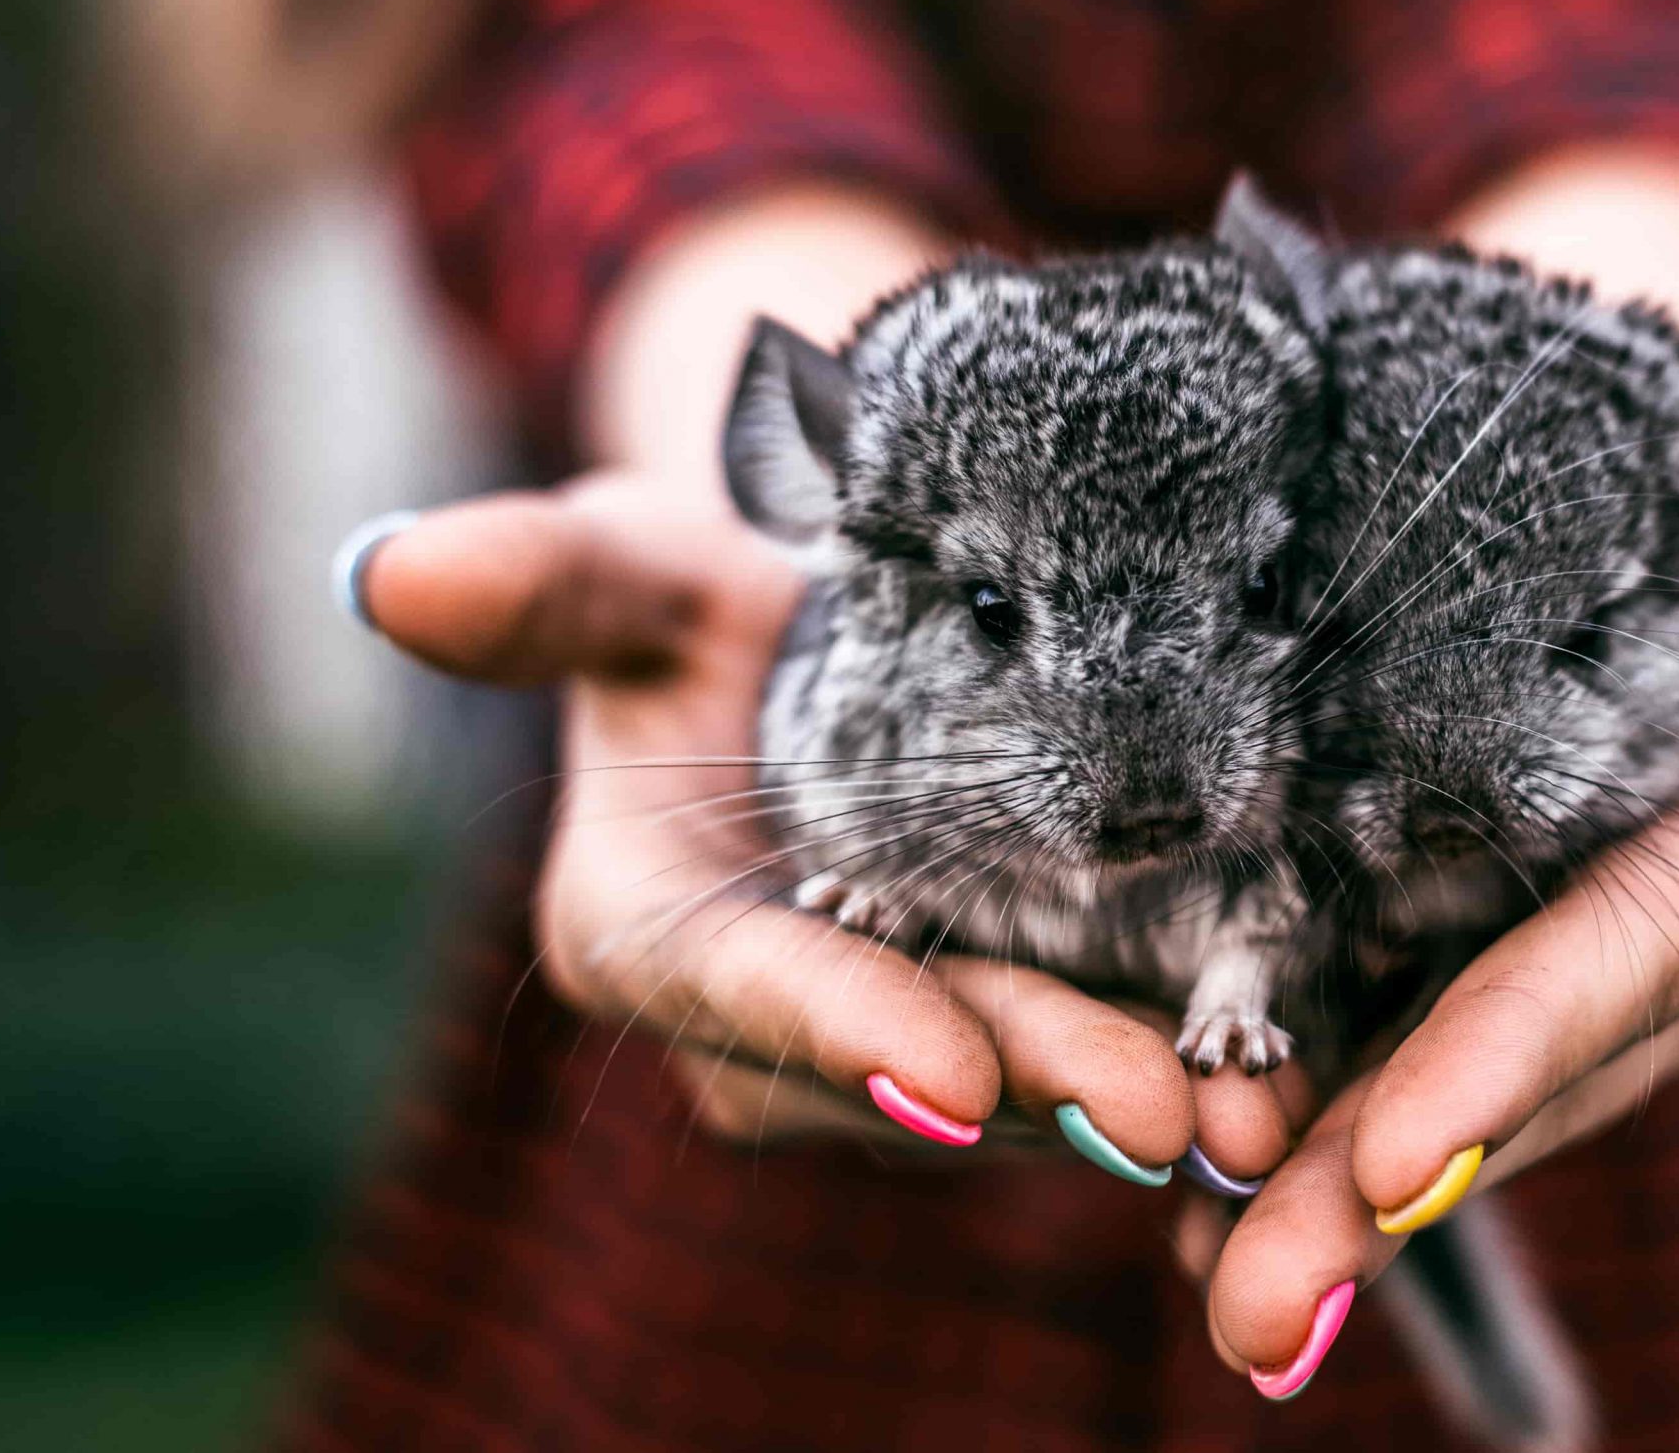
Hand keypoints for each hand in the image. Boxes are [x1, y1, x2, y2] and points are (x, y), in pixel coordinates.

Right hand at [354, 473, 1296, 1184]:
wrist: (820, 618)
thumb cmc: (702, 590)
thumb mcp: (624, 565)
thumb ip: (537, 585)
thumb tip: (388, 572)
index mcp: (652, 934)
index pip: (744, 990)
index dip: (840, 1028)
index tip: (947, 1062)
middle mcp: (776, 1020)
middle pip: (914, 1059)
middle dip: (1037, 1087)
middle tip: (1164, 1111)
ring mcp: (905, 1028)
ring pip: (1026, 1080)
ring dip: (1141, 1102)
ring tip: (1260, 1114)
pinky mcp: (1016, 1014)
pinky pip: (1100, 1055)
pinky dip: (1192, 1073)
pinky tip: (1290, 1093)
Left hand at [1196, 431, 1678, 1383]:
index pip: (1633, 963)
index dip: (1520, 1052)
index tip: (1392, 1157)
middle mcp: (1664, 939)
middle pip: (1516, 1066)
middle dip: (1383, 1187)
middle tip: (1249, 1305)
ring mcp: (1555, 945)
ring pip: (1437, 1079)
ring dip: (1318, 1187)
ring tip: (1196, 1273)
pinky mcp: (1458, 921)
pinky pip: (1380, 1027)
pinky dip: (1295, 1105)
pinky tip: (1182, 1174)